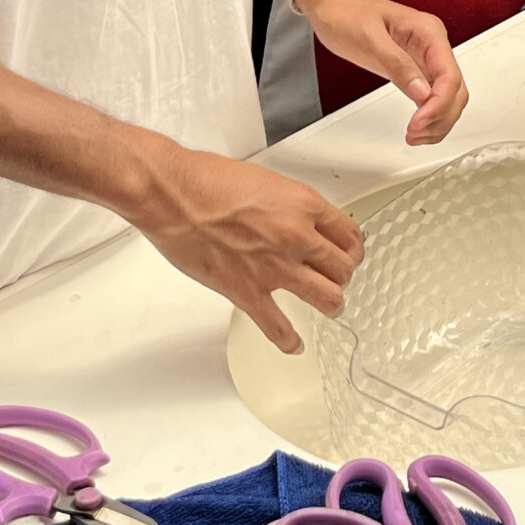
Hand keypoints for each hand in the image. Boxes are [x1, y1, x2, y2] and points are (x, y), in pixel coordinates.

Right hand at [122, 140, 361, 353]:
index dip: (351, 247)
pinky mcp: (247, 292)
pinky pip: (278, 327)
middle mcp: (296, 237)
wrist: (173, 195)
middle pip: (344, 268)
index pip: (349, 234)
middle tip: (337, 277)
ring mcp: (274, 268)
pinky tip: (294, 343)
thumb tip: (298, 220)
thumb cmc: (208, 180)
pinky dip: (290, 340)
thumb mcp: (266, 180)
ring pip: (328, 298)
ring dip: (332, 303)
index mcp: (303, 204)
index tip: (348, 252)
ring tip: (330, 305)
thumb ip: (289, 204)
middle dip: (343, 274)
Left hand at [298, 0, 468, 145]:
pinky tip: (418, 127)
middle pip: (455, 90)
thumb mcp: (369, 39)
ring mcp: (426, 58)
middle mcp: (433, 45)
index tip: (418, 122)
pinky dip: (430, 116)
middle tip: (415, 134)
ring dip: (438, 121)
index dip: (438, 104)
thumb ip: (397, 64)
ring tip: (415, 136)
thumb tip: (422, 92)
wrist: (333, 7)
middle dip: (441, 117)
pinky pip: (433, 98)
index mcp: (429, 32)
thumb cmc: (347, 15)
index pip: (449, 75)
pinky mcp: (415, 69)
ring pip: (449, 97)